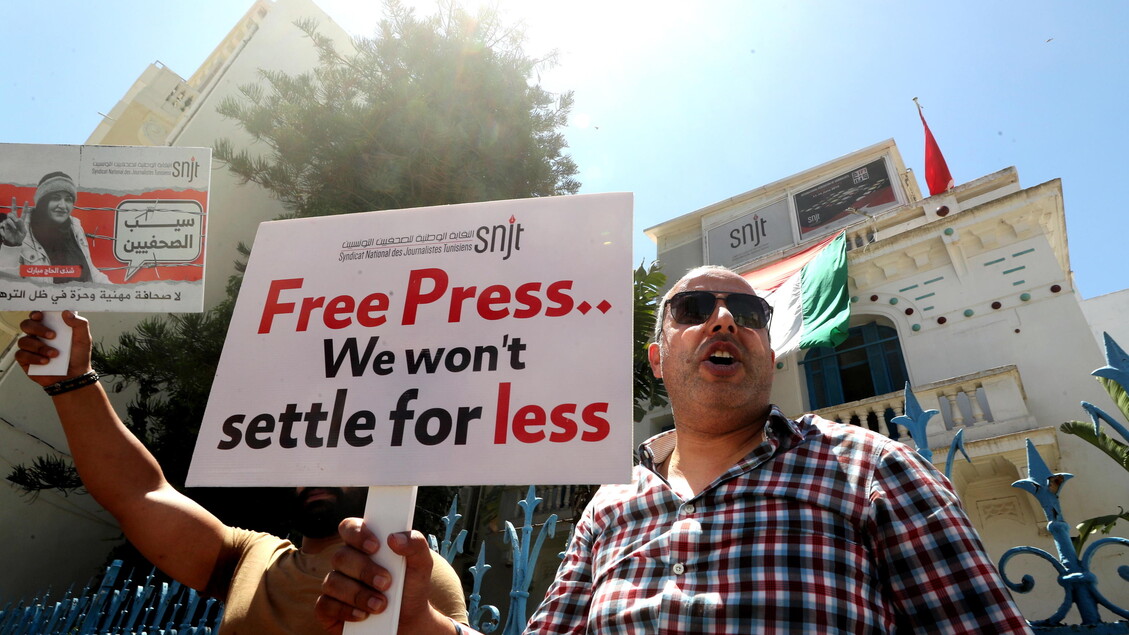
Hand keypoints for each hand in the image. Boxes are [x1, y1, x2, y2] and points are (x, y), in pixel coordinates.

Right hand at [0, 197, 28, 246]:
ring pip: (9, 215)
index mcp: (21, 221)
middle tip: (14, 197)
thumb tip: (18, 219)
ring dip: (12, 219)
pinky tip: (12, 229)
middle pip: (14, 210)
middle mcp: (15, 220)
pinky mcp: (5, 225)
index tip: (26, 201)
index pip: (23, 213)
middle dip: (14, 203)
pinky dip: (9, 225)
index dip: (25, 208)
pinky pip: (6, 222)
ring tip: (15, 225)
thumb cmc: (19, 237)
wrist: (13, 242)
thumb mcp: (23, 232)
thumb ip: (22, 226)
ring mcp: (10, 222)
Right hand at [16, 311, 93, 384]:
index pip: (37, 316)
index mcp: (50, 327)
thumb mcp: (84, 339)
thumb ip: (79, 324)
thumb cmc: (78, 356)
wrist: (75, 376)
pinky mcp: (25, 360)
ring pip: (24, 340)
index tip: (40, 316)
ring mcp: (30, 348)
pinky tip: (45, 362)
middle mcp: (37, 335)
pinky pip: (21, 355)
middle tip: (52, 336)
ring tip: (55, 354)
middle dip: (38, 329)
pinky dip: (33, 358)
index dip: (36, 314)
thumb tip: (66, 312)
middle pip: (26, 325)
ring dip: (39, 347)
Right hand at [317, 521, 450, 634]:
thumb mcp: (421, 565)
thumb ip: (415, 545)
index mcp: (364, 545)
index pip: (349, 527)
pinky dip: (345, 611)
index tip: (376, 546)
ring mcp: (335, 584)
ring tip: (380, 605)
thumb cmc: (410, 586)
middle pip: (341, 556)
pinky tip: (363, 615)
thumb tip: (395, 538)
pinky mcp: (328, 607)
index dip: (358, 534)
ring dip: (358, 594)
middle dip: (364, 570)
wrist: (408, 619)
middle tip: (386, 583)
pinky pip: (326, 605)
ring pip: (333, 582)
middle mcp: (346, 562)